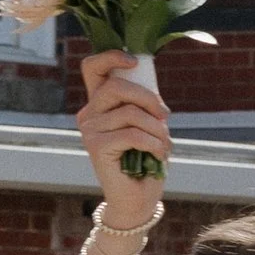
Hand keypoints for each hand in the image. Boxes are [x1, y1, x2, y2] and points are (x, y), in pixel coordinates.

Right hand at [77, 48, 168, 207]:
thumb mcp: (149, 124)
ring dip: (157, 128)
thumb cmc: (146, 159)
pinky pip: (132, 134)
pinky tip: (159, 154)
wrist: (138, 197)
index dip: (111, 57)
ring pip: (131, 113)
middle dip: (149, 98)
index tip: (134, 62)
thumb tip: (154, 95)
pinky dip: (154, 142)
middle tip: (164, 116)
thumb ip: (145, 104)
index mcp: (99, 103)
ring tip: (163, 143)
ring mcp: (90, 130)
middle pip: (116, 86)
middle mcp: (89, 114)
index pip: (93, 68)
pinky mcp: (96, 147)